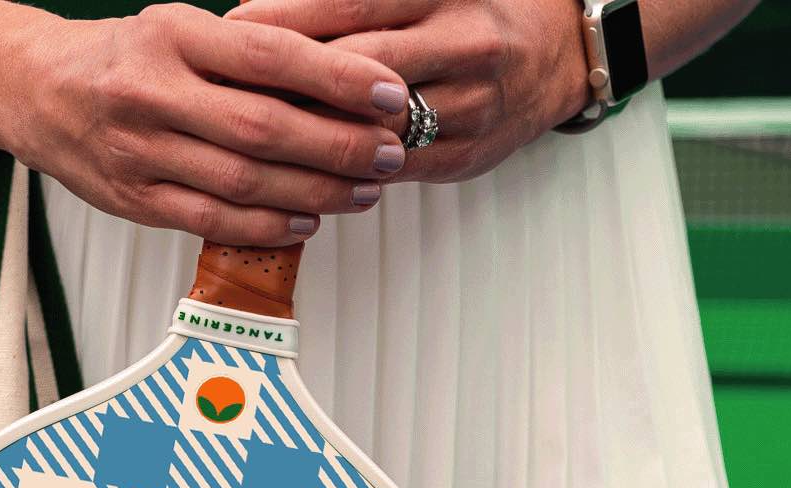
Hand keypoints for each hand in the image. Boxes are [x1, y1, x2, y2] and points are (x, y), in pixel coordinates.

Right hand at [0, 3, 412, 245]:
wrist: (35, 90)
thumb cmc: (125, 58)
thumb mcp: (181, 29)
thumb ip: (248, 52)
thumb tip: (342, 78)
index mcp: (173, 36)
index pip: (271, 57)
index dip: (339, 79)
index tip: (389, 93)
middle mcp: (153, 93)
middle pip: (265, 128)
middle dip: (339, 145)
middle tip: (390, 153)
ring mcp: (140, 152)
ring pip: (244, 183)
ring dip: (315, 192)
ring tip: (363, 190)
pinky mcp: (134, 199)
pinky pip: (212, 221)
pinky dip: (267, 226)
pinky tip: (307, 221)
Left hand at [229, 0, 592, 183]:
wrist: (558, 54)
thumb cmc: (475, 11)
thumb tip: (264, 6)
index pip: (352, 5)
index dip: (288, 18)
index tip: (234, 26)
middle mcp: (464, 44)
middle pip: (358, 67)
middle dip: (290, 80)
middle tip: (231, 88)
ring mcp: (472, 105)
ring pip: (376, 127)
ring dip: (313, 134)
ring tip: (256, 133)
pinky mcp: (468, 155)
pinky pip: (396, 169)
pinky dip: (347, 169)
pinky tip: (304, 168)